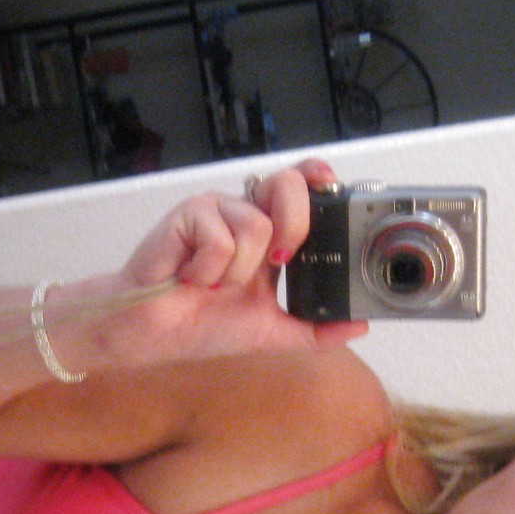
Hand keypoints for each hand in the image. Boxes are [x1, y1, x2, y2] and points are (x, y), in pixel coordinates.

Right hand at [106, 159, 367, 363]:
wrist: (155, 334)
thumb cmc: (201, 324)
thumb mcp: (271, 331)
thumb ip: (315, 329)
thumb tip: (360, 325)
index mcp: (268, 234)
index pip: (301, 189)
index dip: (318, 179)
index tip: (330, 186)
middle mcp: (244, 214)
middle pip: (288, 184)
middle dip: (292, 226)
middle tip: (276, 261)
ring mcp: (216, 210)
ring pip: (256, 224)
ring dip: (238, 272)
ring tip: (214, 284)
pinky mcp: (189, 214)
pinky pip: (220, 239)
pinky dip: (208, 271)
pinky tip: (191, 277)